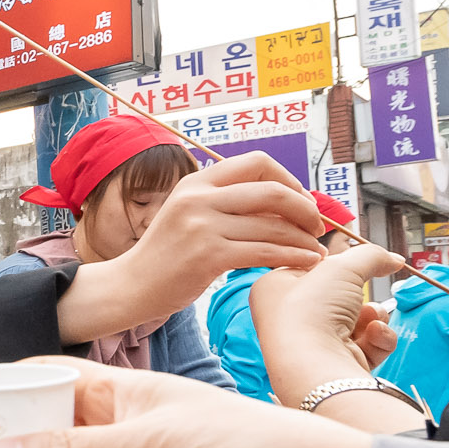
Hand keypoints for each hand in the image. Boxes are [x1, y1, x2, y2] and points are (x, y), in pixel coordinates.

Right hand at [58, 153, 323, 339]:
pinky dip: (293, 257)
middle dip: (305, 208)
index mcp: (197, 182)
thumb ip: (223, 202)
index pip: (257, 162)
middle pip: (272, 190)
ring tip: (317, 250)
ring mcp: (203, 226)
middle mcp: (200, 198)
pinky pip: (265, 252)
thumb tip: (275, 199)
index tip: (301, 200)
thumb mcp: (188, 214)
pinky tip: (306, 262)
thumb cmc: (165, 255)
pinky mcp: (208, 256)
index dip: (288, 178)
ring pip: (273, 225)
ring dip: (304, 239)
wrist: (130, 286)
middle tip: (316, 226)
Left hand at [251, 246, 405, 396]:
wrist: (315, 368)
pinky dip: (378, 339)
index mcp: (274, 289)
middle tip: (361, 294)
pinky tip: (375, 335)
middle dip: (361, 294)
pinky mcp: (336, 365)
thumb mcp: (342, 268)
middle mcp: (289, 318)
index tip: (353, 263)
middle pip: (340, 295)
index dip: (335, 265)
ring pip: (359, 320)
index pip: (310, 269)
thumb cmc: (313, 312)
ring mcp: (313, 344)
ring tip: (371, 317)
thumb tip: (393, 258)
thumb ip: (371, 256)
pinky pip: (367, 345)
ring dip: (374, 315)